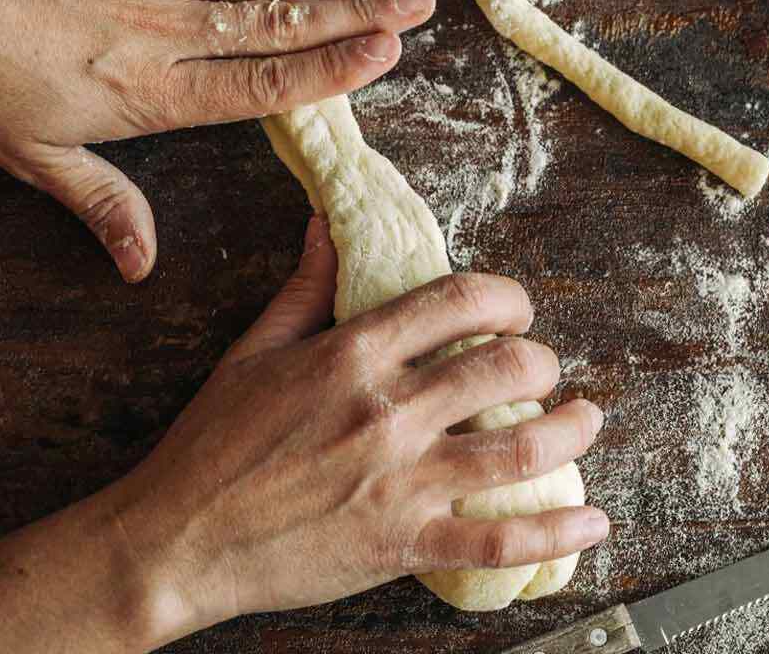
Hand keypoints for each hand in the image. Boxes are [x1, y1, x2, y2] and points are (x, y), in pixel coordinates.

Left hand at [0, 0, 434, 281]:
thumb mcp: (33, 156)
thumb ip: (103, 204)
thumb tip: (142, 267)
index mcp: (153, 91)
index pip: (264, 83)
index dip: (332, 68)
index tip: (388, 54)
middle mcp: (167, 29)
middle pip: (280, 23)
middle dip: (357, 13)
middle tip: (419, 0)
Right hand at [106, 216, 607, 637]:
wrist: (176, 540)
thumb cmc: (211, 446)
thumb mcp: (252, 350)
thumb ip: (305, 287)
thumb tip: (330, 224)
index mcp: (352, 355)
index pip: (457, 302)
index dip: (506, 298)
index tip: (517, 309)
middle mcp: (386, 412)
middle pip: (504, 368)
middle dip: (542, 361)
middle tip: (544, 368)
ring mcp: (399, 481)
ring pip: (518, 447)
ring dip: (571, 429)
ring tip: (587, 420)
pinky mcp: (403, 544)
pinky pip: (498, 541)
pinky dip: (555, 531)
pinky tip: (592, 519)